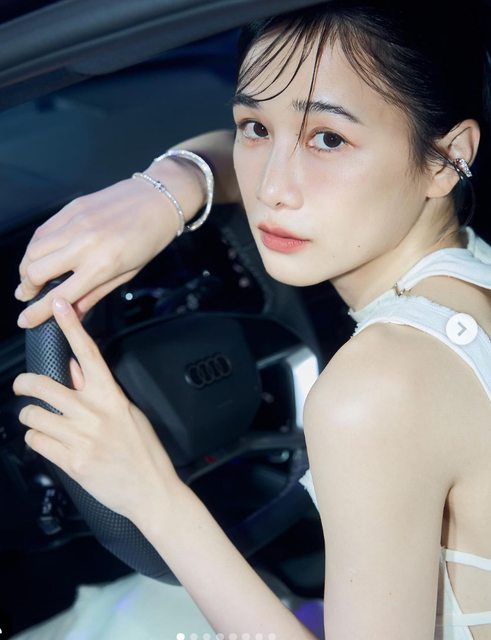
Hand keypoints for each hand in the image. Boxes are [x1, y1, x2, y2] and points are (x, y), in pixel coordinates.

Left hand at [13, 298, 178, 520]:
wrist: (152, 491)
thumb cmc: (143, 451)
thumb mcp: (127, 412)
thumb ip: (98, 390)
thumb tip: (76, 369)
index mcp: (111, 396)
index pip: (88, 353)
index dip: (72, 327)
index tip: (60, 306)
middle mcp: (94, 413)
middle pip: (42, 385)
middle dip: (23, 384)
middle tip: (23, 386)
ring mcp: (82, 438)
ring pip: (33, 416)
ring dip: (31, 417)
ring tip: (41, 422)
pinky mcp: (72, 462)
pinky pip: (36, 442)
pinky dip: (37, 440)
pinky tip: (48, 442)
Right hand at [15, 157, 203, 328]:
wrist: (158, 200)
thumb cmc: (148, 240)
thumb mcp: (126, 275)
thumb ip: (95, 294)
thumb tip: (73, 313)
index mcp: (102, 266)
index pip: (59, 296)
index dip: (37, 313)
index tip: (25, 320)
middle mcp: (84, 244)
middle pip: (36, 272)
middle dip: (26, 289)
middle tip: (27, 295)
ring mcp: (75, 224)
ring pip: (34, 250)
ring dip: (26, 268)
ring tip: (31, 277)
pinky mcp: (72, 208)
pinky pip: (43, 231)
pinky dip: (36, 247)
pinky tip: (40, 255)